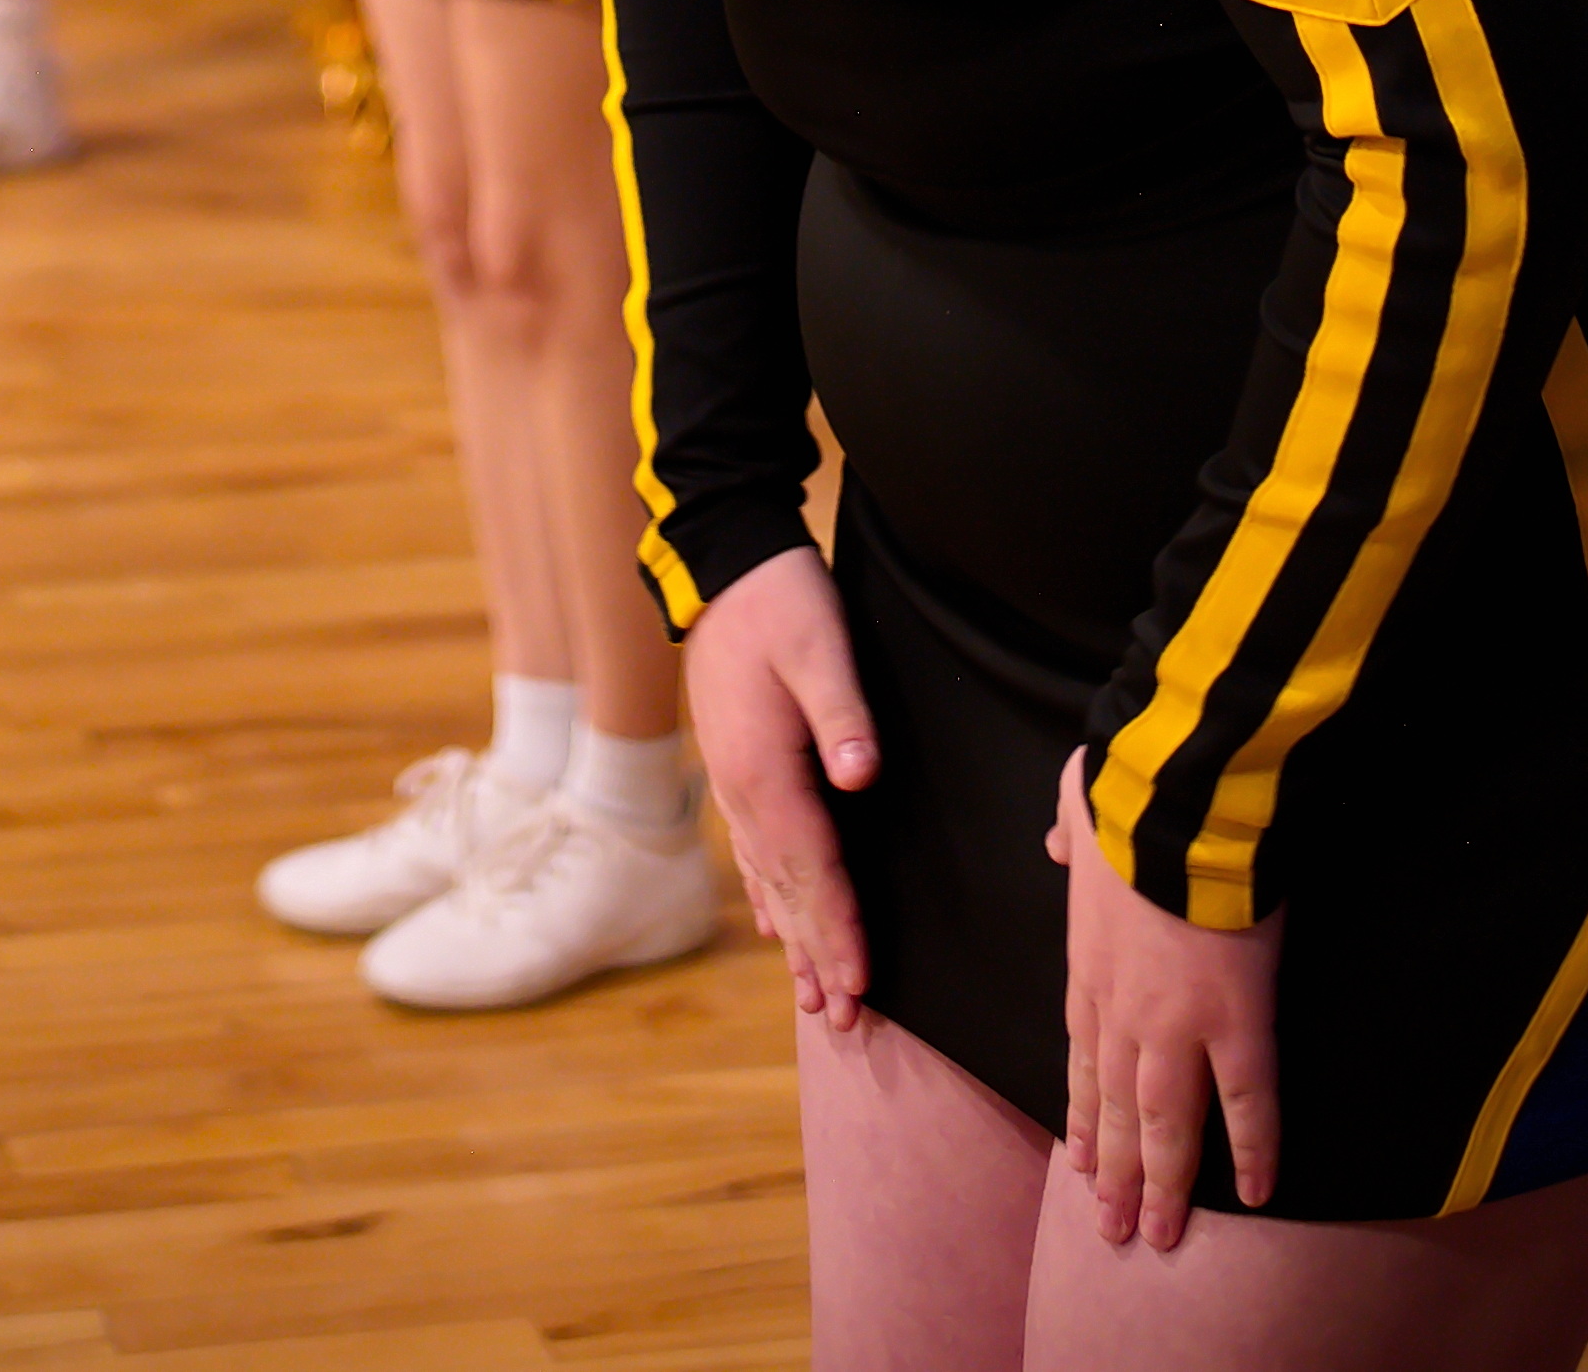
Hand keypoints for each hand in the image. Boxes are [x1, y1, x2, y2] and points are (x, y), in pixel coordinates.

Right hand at [684, 542, 876, 1032]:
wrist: (725, 565)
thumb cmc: (781, 600)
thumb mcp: (820, 643)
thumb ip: (842, 712)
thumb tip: (862, 775)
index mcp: (765, 770)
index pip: (811, 868)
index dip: (839, 928)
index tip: (862, 984)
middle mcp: (741, 791)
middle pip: (787, 891)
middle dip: (819, 956)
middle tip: (846, 1021)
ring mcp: (732, 784)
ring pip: (768, 881)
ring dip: (795, 940)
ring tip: (815, 998)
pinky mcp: (735, 768)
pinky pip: (752, 852)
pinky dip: (768, 897)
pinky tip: (775, 928)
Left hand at [1053, 753, 1279, 1249]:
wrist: (1177, 802)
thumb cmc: (1129, 799)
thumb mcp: (1081, 813)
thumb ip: (1070, 835)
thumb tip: (1059, 844)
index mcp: (1089, 967)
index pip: (1080, 1058)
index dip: (1081, 1114)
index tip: (1080, 1161)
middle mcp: (1124, 1012)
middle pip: (1115, 1107)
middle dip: (1115, 1172)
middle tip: (1115, 1228)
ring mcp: (1178, 1026)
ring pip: (1166, 1123)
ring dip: (1163, 1182)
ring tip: (1162, 1235)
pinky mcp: (1237, 1024)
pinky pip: (1248, 1103)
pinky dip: (1253, 1152)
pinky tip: (1257, 1194)